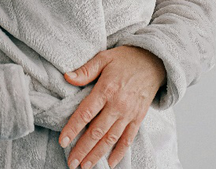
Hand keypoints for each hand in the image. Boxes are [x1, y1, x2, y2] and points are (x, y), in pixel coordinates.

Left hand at [58, 46, 165, 168]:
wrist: (153, 61)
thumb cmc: (125, 59)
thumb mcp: (103, 58)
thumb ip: (85, 70)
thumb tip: (67, 77)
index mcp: (106, 89)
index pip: (86, 113)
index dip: (73, 128)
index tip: (63, 141)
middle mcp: (118, 105)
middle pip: (97, 132)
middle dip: (82, 149)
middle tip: (71, 163)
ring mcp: (129, 114)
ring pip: (110, 139)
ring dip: (97, 154)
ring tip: (85, 166)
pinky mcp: (138, 118)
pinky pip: (128, 139)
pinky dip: (119, 153)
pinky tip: (109, 162)